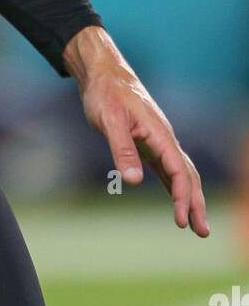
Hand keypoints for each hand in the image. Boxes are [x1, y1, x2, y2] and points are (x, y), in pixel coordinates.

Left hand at [63, 26, 209, 237]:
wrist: (103, 73)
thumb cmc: (106, 93)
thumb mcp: (110, 120)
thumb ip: (122, 149)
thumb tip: (133, 182)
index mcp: (159, 133)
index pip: (178, 170)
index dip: (181, 196)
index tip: (181, 220)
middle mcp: (163, 138)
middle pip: (187, 174)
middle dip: (195, 203)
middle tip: (202, 232)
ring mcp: (157, 140)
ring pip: (180, 172)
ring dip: (189, 197)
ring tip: (195, 224)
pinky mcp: (147, 142)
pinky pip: (167, 168)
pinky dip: (174, 186)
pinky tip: (176, 200)